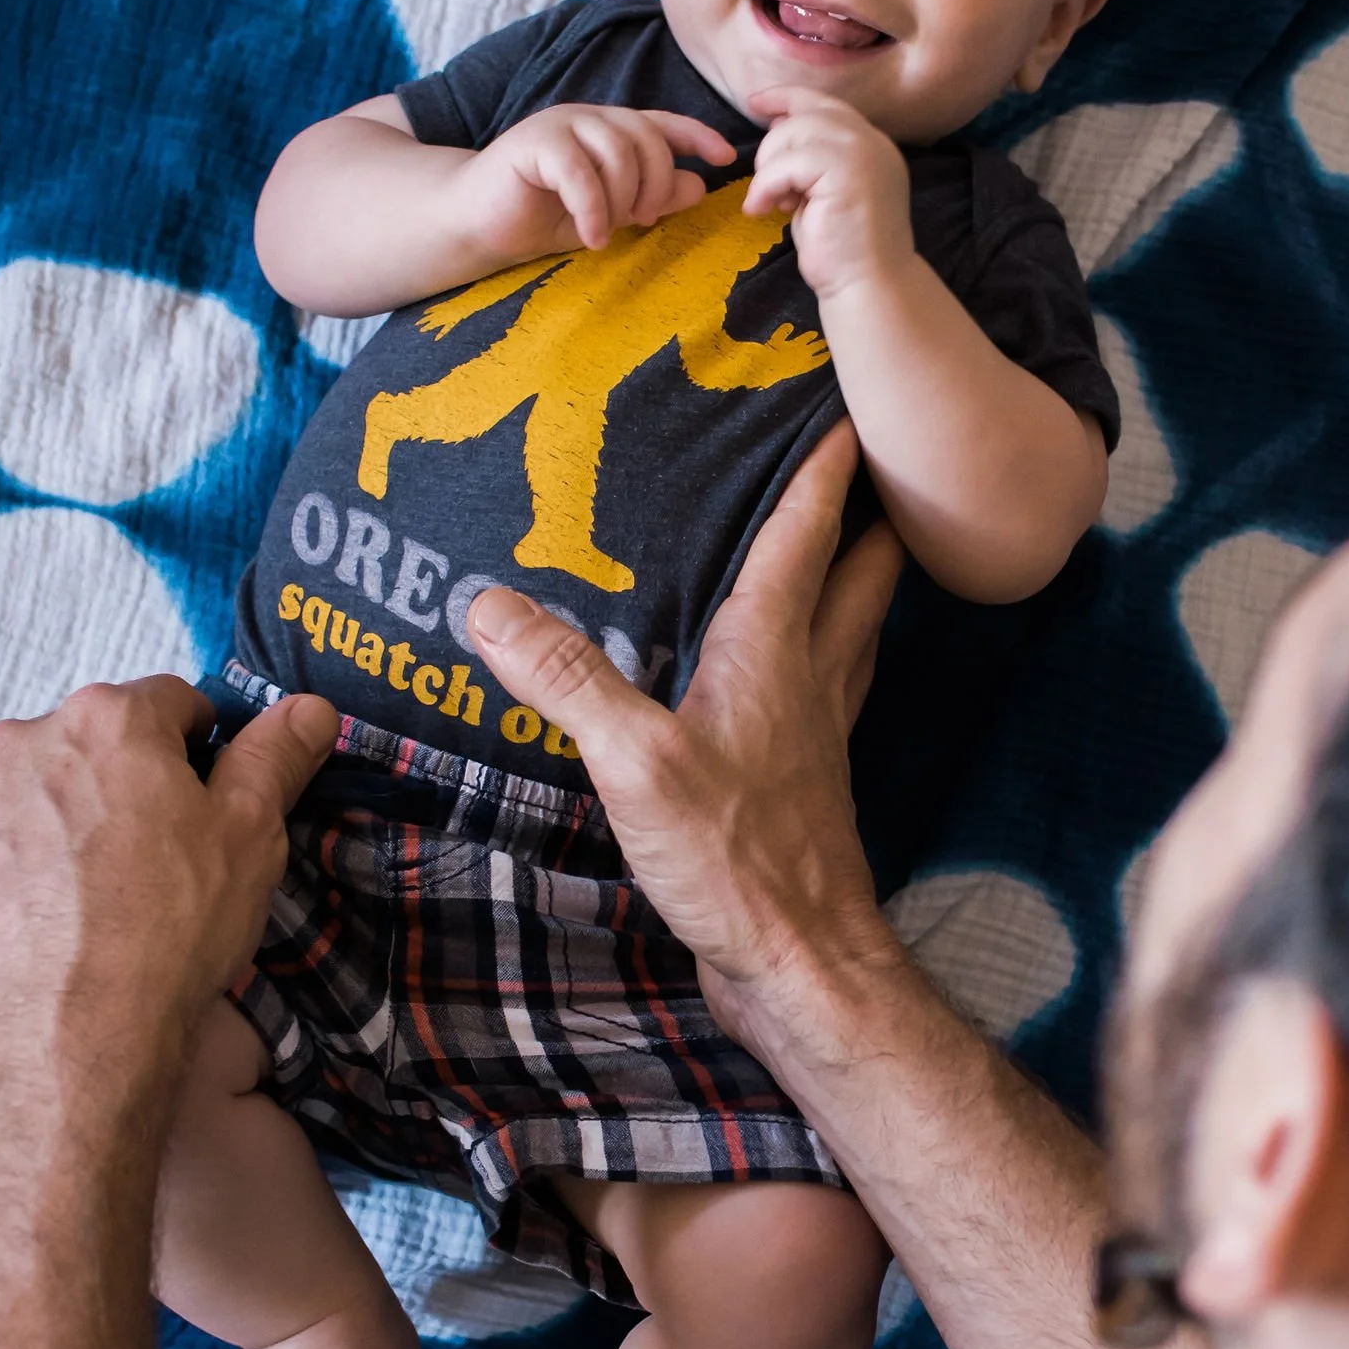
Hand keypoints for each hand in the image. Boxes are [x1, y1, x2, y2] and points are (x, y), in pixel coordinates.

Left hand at [0, 679, 337, 1102]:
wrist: (61, 1044)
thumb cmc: (168, 930)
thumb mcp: (250, 838)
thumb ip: (274, 760)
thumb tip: (309, 707)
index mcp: (104, 719)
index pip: (170, 705)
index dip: (200, 755)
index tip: (206, 809)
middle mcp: (18, 744)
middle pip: (87, 750)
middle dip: (119, 791)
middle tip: (151, 868)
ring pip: (25, 802)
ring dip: (55, 833)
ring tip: (89, 911)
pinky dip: (6, 884)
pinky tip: (39, 936)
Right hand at [462, 428, 903, 1067]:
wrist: (802, 966)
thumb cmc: (736, 862)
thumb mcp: (635, 765)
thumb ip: (568, 680)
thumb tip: (486, 602)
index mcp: (777, 645)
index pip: (810, 523)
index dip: (821, 451)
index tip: (830, 383)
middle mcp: (812, 671)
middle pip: (860, 561)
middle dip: (862, 497)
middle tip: (854, 437)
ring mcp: (817, 725)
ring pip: (854, 616)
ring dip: (852, 566)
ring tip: (829, 524)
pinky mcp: (806, 774)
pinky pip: (826, 677)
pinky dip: (818, 640)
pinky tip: (783, 653)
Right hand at [473, 104, 736, 257]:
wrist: (477, 224)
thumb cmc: (541, 218)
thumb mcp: (609, 213)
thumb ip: (651, 198)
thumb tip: (698, 185)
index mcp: (609, 131)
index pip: (662, 123)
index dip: (697, 135)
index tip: (725, 157)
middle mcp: (588, 120)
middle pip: (647, 139)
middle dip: (655, 185)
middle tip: (641, 221)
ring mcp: (560, 126)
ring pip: (618, 152)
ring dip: (622, 199)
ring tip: (608, 230)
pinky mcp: (533, 143)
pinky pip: (580, 171)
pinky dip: (593, 209)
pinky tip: (591, 237)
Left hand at [742, 92, 914, 302]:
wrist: (869, 286)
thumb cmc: (843, 252)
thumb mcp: (823, 194)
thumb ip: (810, 162)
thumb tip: (777, 131)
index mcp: (871, 146)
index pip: (825, 104)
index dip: (787, 98)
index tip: (755, 103)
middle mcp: (873, 141)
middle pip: (808, 111)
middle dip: (774, 141)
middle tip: (766, 182)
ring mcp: (863, 152)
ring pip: (795, 131)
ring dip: (770, 167)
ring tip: (769, 202)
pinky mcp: (846, 171)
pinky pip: (788, 163)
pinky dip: (767, 185)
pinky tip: (762, 211)